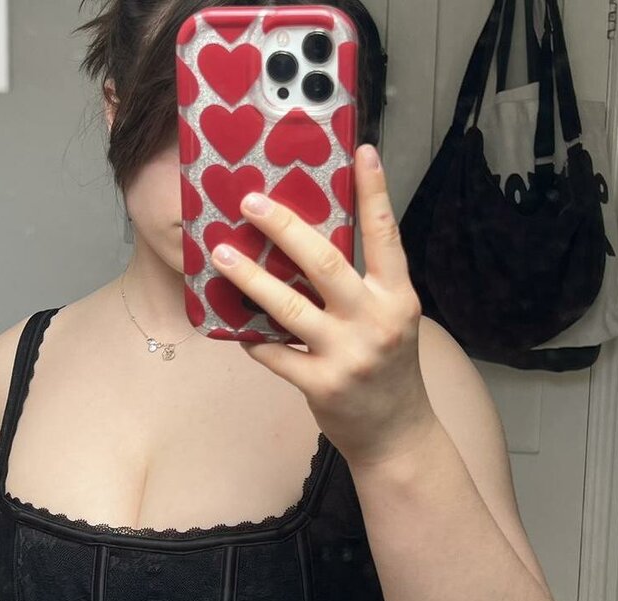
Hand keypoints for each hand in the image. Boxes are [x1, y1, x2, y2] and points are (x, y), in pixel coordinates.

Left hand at [210, 143, 439, 470]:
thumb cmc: (389, 371)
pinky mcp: (321, 384)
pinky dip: (250, 337)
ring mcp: (347, 354)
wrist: (397, 434)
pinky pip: (275, 353)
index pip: (385, 235)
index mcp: (397, 297)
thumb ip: (363, 288)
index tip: (361, 150)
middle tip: (250, 201)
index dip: (374, 191)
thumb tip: (311, 249)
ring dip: (249, 277)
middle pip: (324, 262)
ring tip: (221, 254)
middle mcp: (375, 321)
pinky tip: (228, 322)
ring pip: (288, 306)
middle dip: (283, 227)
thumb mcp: (391, 321)